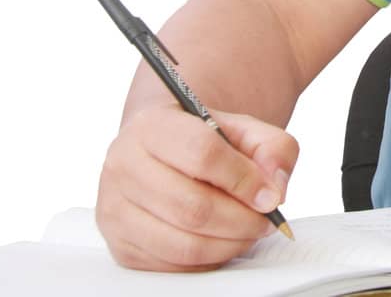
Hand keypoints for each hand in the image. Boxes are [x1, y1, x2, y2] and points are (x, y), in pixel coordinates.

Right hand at [96, 104, 298, 271]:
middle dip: (241, 220)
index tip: (269, 196)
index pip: (202, 153)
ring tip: (249, 232)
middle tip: (266, 221)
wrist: (165, 153)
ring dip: (229, 244)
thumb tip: (274, 190)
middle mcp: (124, 164)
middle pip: (192, 207)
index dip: (243, 180)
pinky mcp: (120, 244)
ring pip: (183, 243)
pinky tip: (222, 242)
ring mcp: (115, 208)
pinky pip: (172, 266)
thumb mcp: (245, 130)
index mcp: (153, 125)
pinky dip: (208, 260)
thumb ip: (273, 149)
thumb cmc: (204, 142)